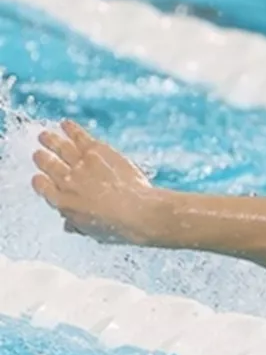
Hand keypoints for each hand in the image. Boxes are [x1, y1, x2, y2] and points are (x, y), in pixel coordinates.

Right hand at [31, 120, 161, 244]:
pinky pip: (79, 136)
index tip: (40, 177)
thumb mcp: (91, 231)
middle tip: (39, 154)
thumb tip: (67, 225)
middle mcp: (66, 181)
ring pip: (59, 147)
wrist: (138, 211)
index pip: (41, 186)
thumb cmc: (117, 226)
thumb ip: (76, 224)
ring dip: (50, 140)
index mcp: (62, 202)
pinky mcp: (97, 151)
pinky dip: (71, 129)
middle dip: (42, 158)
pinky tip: (65, 124)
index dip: (40, 181)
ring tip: (44, 136)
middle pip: (47, 164)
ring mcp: (80, 164)